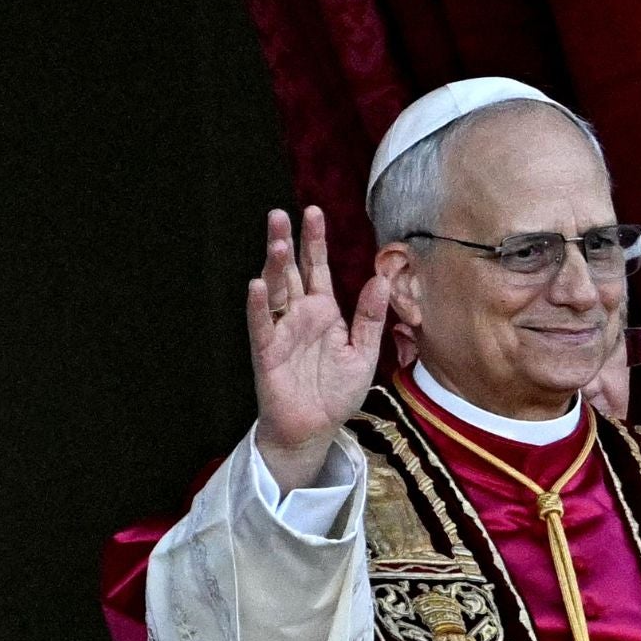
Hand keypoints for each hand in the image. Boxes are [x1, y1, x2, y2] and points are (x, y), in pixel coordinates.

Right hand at [246, 207, 388, 490]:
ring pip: (274, 291)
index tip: (314, 211)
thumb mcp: (364, 353)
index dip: (315, 241)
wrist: (316, 429)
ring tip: (275, 240)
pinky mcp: (267, 353)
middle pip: (290, 271)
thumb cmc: (336, 393)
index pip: (317, 268)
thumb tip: (383, 279)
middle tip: (279, 214)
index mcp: (323, 311)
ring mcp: (281, 332)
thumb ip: (371, 317)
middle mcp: (299, 315)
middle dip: (285, 242)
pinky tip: (258, 285)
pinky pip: (262, 326)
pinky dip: (259, 306)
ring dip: (272, 266)